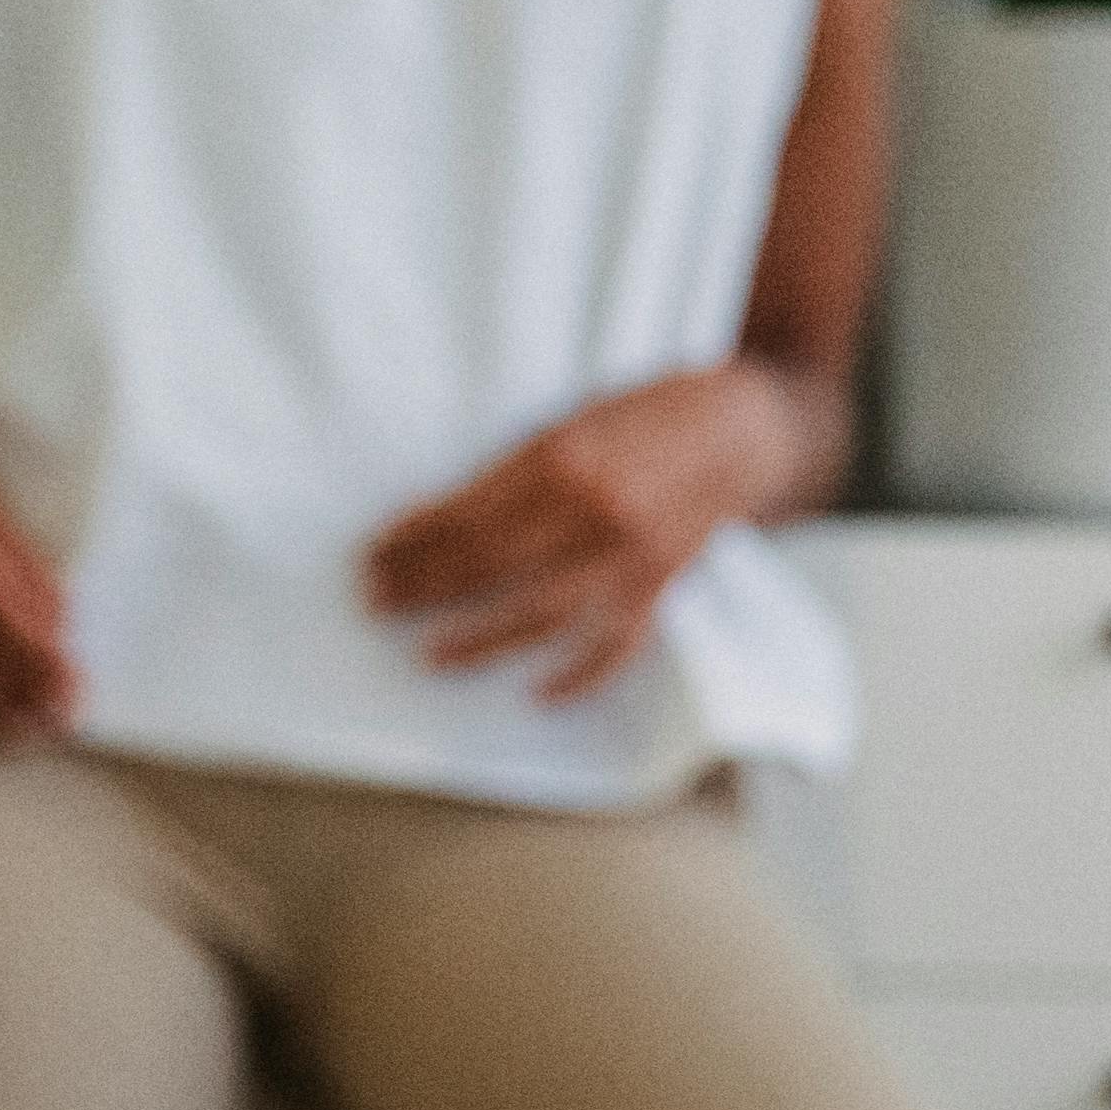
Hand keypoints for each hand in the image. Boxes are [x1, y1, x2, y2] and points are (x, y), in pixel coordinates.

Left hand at [363, 365, 832, 703]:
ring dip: (480, 638)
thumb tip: (438, 515)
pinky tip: (537, 694)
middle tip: (375, 601)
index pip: (467, 511)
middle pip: (491, 563)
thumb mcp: (569, 419)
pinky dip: (578, 676)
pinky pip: (615, 644)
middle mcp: (595, 510)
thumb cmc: (644, 415)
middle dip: (425, 583)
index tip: (370, 556)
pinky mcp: (661, 586)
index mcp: (563, 456)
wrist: (740, 429)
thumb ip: (513, 468)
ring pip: (541, 612)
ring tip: (430, 654)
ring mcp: (631, 555)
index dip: (412, 538)